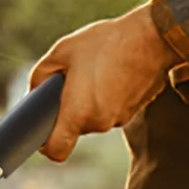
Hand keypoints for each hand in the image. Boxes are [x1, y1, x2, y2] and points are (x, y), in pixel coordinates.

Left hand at [30, 6, 174, 161]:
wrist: (153, 38)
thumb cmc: (105, 43)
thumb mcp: (62, 51)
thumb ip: (40, 76)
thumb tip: (35, 93)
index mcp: (78, 113)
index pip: (56, 150)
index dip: (45, 144)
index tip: (43, 129)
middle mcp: (99, 123)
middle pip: (75, 127)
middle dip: (68, 108)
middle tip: (71, 80)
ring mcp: (119, 119)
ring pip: (93, 116)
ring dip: (89, 100)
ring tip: (94, 71)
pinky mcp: (134, 111)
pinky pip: (110, 109)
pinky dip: (106, 96)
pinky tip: (110, 72)